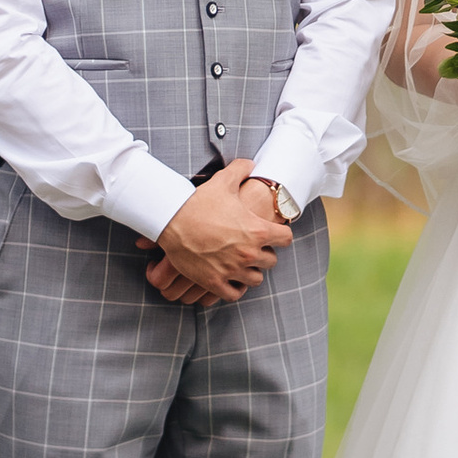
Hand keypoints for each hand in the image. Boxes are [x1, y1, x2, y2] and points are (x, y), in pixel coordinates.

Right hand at [149, 159, 288, 303]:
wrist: (172, 220)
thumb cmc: (199, 201)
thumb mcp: (223, 181)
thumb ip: (241, 169)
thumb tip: (250, 163)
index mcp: (257, 231)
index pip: (286, 239)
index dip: (280, 234)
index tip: (272, 232)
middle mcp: (248, 253)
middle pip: (271, 261)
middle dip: (265, 253)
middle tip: (254, 247)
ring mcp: (232, 270)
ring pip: (256, 280)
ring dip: (251, 271)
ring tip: (243, 263)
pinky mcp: (214, 282)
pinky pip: (234, 294)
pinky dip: (235, 288)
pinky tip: (231, 279)